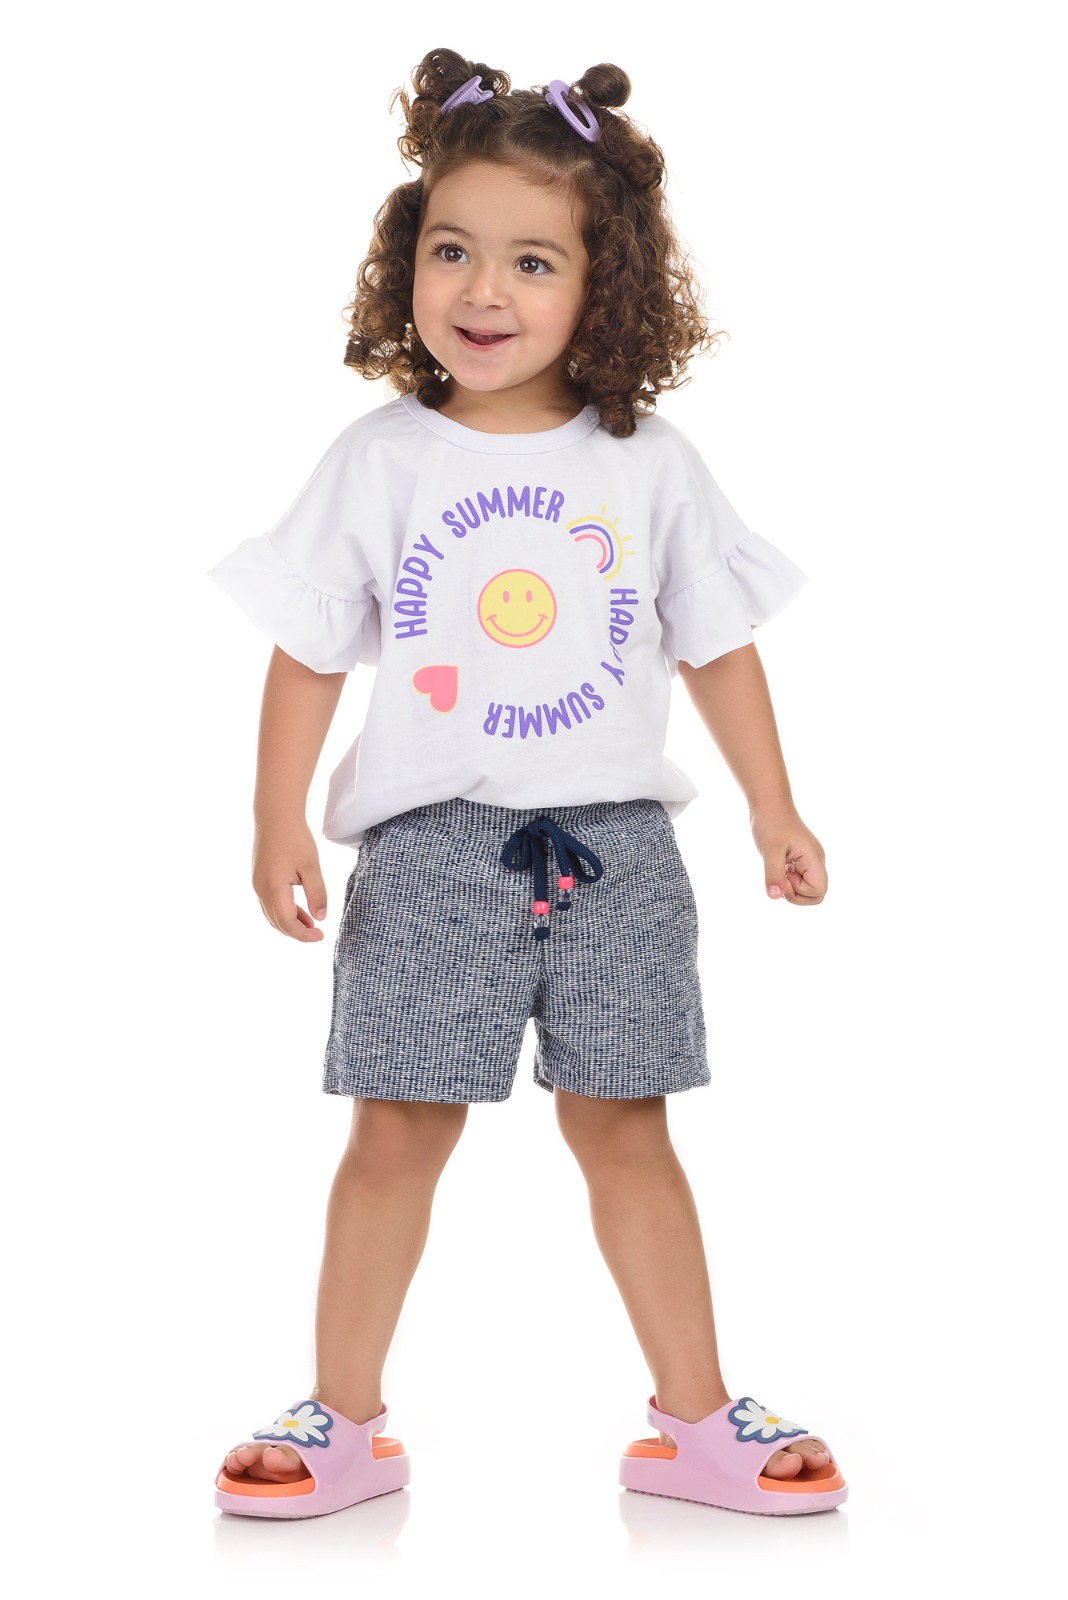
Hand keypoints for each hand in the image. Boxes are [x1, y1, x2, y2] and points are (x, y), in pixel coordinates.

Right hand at [252, 821, 329, 940]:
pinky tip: (300, 909)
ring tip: (312, 923)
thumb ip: (317, 893)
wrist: (275, 816)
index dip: (304, 935)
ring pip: (272, 915)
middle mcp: (260, 890)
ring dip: (290, 923)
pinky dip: (284, 911)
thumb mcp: (311, 866)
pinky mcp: (258, 879)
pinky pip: (269, 904)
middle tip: (318, 934)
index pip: (287, 922)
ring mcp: (257, 885)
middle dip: (297, 932)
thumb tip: (321, 918)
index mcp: (273, 888)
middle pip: (277, 923)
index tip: (321, 937)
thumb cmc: (295, 838)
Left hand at [750, 805, 826, 904]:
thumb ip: (773, 873)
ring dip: (790, 888)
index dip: (800, 892)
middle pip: (816, 894)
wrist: (769, 803)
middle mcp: (815, 861)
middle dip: (796, 895)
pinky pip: (799, 879)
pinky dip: (787, 880)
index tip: (784, 876)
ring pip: (806, 888)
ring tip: (777, 870)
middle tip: (780, 878)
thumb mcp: (770, 849)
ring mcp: (808, 860)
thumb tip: (774, 896)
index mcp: (814, 858)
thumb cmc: (771, 822)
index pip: (819, 890)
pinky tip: (778, 866)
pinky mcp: (799, 859)